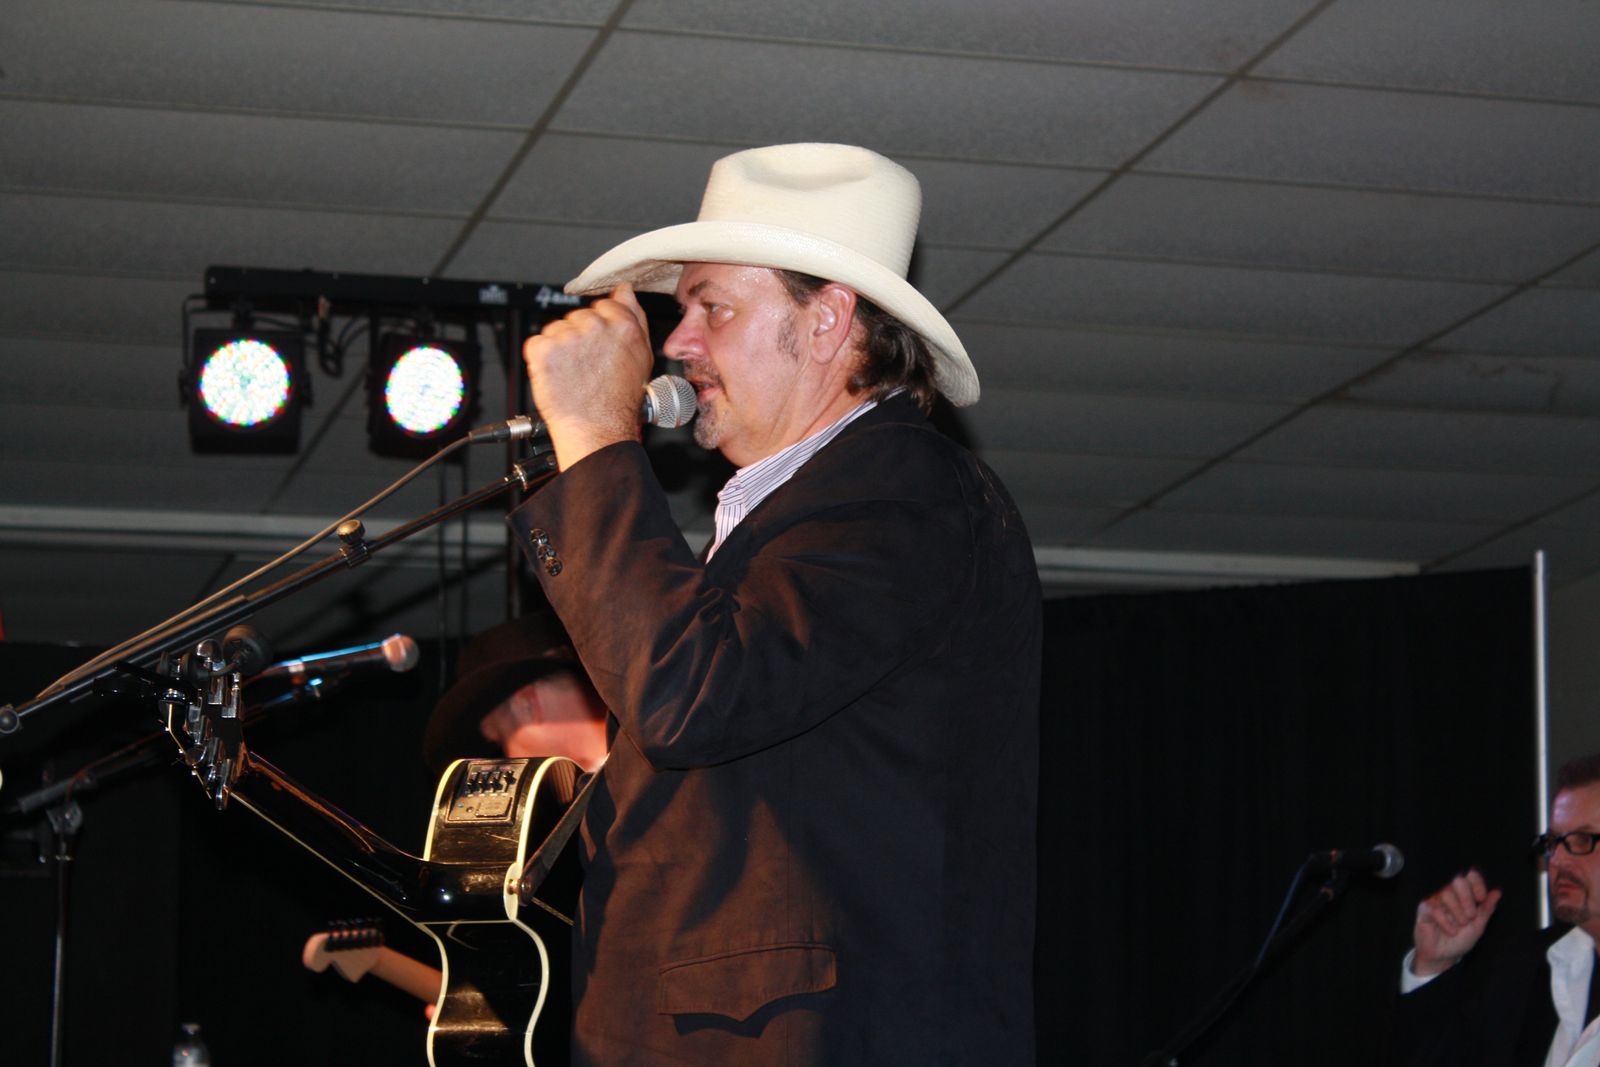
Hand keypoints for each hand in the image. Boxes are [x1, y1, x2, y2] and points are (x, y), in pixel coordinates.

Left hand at [522, 284, 654, 468]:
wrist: (596, 431)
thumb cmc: (619, 402)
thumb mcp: (641, 356)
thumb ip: (634, 316)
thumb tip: (625, 290)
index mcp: (622, 326)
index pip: (603, 305)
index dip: (599, 328)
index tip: (599, 348)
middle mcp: (595, 327)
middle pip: (578, 316)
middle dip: (579, 336)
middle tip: (587, 366)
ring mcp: (567, 337)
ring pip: (556, 329)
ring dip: (560, 348)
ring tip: (573, 374)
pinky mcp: (544, 350)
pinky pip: (537, 343)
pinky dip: (541, 359)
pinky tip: (557, 375)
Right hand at [1412, 868, 1501, 976]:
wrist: (1445, 956)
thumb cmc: (1461, 939)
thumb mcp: (1478, 925)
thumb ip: (1486, 908)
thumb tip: (1498, 891)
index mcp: (1464, 894)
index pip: (1470, 876)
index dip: (1476, 884)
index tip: (1481, 898)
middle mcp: (1449, 893)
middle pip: (1457, 880)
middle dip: (1466, 898)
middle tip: (1471, 916)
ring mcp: (1435, 899)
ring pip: (1445, 893)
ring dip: (1457, 910)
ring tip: (1461, 924)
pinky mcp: (1424, 909)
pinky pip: (1434, 907)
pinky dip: (1445, 921)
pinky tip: (1451, 931)